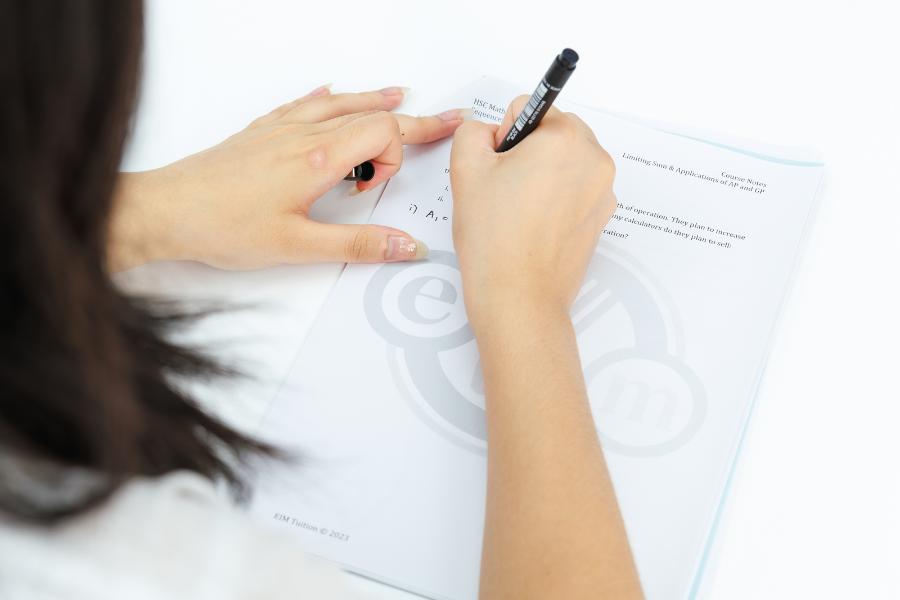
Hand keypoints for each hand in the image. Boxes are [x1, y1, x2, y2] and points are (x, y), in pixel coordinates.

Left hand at [108, 85, 468, 271]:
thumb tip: (405, 246)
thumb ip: (359, 244)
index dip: (399, 154)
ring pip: (338, 103)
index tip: (387, 183)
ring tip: (398, 96)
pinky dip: (327, 98)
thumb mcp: (298, 246)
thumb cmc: (220, 226)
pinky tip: (328, 93)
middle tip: (444, 119)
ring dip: (372, 100)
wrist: (165, 210)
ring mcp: (278, 131)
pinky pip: (302, 103)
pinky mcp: (259, 134)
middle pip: (368, 115)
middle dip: (412, 120)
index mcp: (316, 160)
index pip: (382, 134)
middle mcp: (300, 136)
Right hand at [449, 96, 616, 328]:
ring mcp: (603, 191)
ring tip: (518, 210)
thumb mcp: (466, 169)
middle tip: (505, 189)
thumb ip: (474, 132)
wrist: (518, 297)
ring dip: (542, 174)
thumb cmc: (495, 239)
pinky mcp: (600, 217)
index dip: (504, 134)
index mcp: (565, 138)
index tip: (499, 164)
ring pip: (565, 162)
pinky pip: (575, 190)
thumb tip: (490, 133)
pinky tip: (533, 225)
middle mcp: (594, 160)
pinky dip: (555, 199)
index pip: (528, 108)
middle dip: (527, 151)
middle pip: (553, 132)